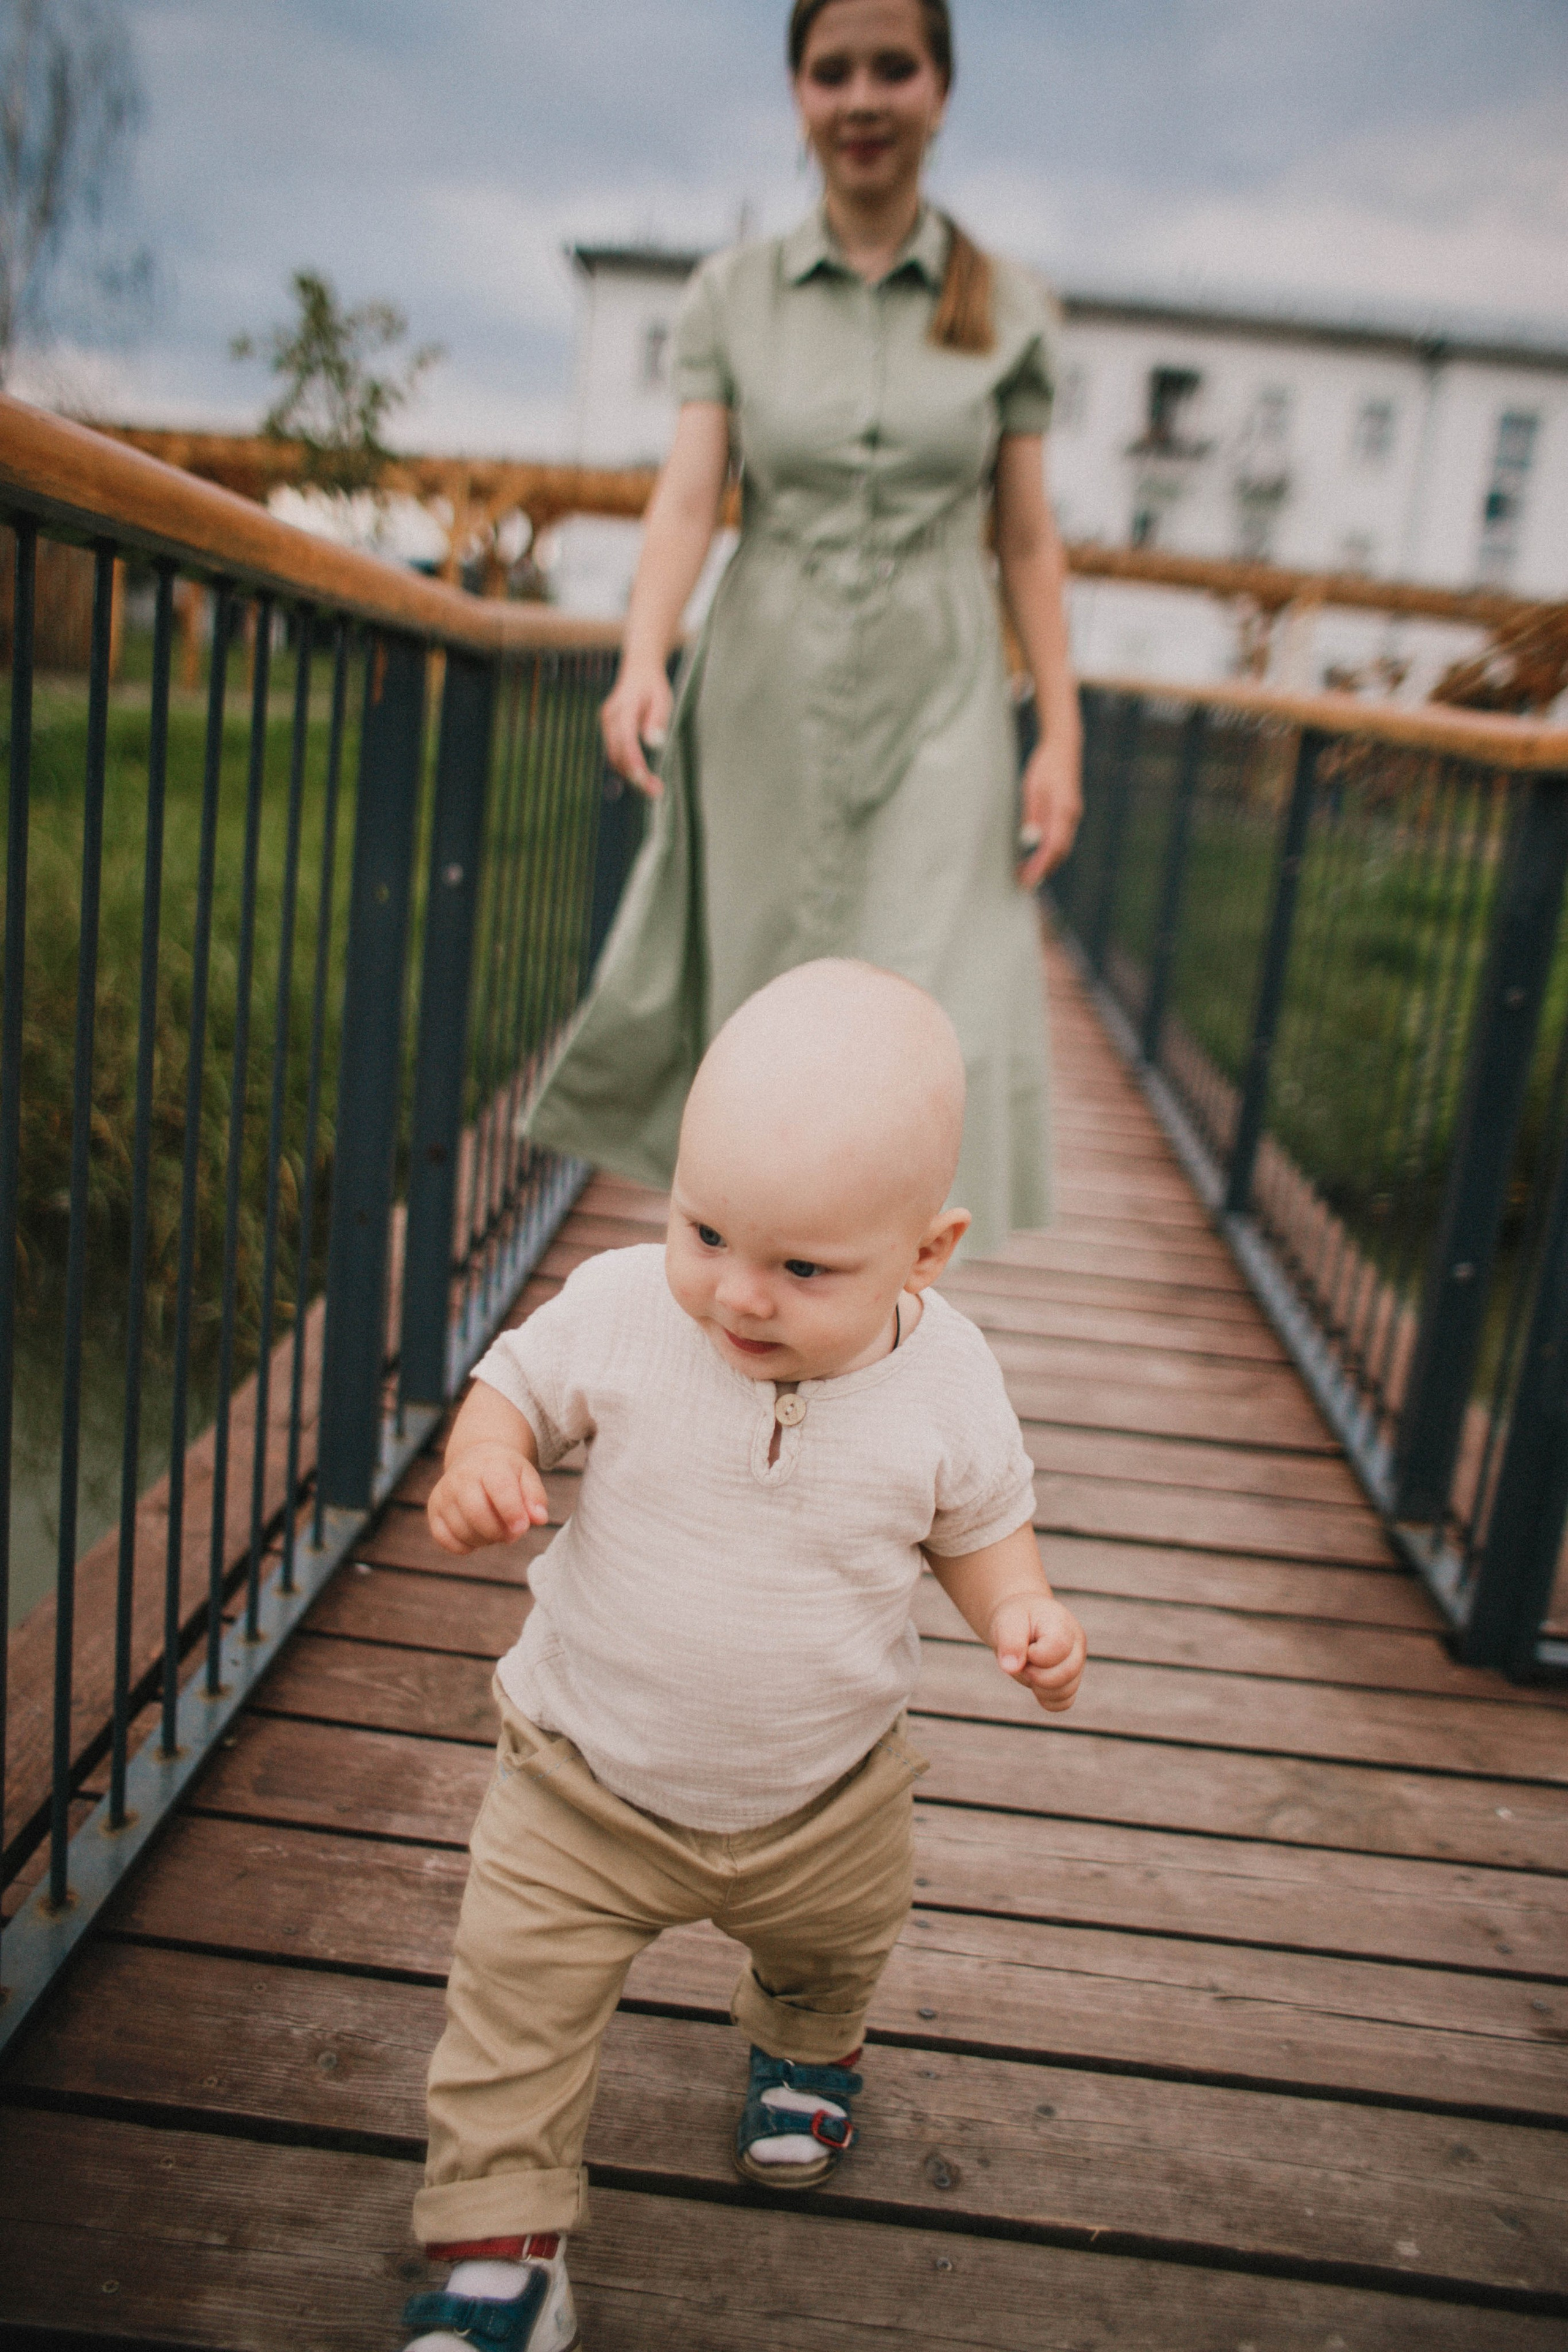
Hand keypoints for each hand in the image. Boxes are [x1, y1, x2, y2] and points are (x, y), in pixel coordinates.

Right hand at [427, 1442, 550, 1554]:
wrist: (475, 1459)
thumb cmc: (506, 1473)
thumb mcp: (526, 1476)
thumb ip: (535, 1498)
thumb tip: (539, 1519)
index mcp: (491, 1465)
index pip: (500, 1489)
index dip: (512, 1513)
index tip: (522, 1528)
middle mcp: (462, 1476)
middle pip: (477, 1513)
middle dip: (498, 1532)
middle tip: (511, 1534)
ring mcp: (444, 1494)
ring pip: (462, 1530)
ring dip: (484, 1540)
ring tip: (494, 1530)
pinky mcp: (434, 1510)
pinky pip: (445, 1540)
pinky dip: (464, 1546)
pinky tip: (476, 1535)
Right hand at [600, 661, 672, 797]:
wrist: (639, 668)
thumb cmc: (653, 684)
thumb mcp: (662, 698)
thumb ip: (657, 720)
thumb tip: (654, 743)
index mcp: (623, 708)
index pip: (626, 741)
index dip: (634, 763)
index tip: (644, 780)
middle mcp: (609, 717)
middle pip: (617, 754)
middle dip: (635, 776)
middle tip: (655, 791)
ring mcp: (606, 724)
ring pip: (614, 757)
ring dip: (631, 775)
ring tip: (652, 787)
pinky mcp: (608, 730)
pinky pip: (614, 753)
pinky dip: (626, 767)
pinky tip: (642, 776)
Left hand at [987, 1590, 1085, 1712]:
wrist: (1019, 1623)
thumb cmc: (1015, 1620)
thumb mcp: (1007, 1622)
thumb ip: (1010, 1642)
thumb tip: (1011, 1668)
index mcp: (1064, 1625)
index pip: (1058, 1648)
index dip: (1034, 1654)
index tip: (1024, 1646)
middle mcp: (1077, 1646)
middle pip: (1065, 1674)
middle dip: (1035, 1674)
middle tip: (1023, 1660)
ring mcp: (1077, 1665)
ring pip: (1065, 1692)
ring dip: (1039, 1687)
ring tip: (1029, 1668)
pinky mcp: (1071, 1681)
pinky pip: (1063, 1703)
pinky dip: (1046, 1698)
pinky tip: (1035, 1682)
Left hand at [1017, 731, 1081, 889]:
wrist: (1063, 747)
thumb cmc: (1045, 765)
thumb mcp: (1033, 788)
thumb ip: (1033, 815)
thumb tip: (1029, 840)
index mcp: (1064, 810)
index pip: (1053, 847)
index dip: (1041, 867)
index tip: (1027, 880)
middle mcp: (1072, 816)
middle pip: (1059, 852)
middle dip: (1042, 870)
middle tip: (1022, 882)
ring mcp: (1072, 816)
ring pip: (1061, 847)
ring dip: (1045, 863)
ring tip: (1025, 873)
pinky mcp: (1068, 814)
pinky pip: (1060, 839)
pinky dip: (1048, 852)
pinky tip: (1035, 857)